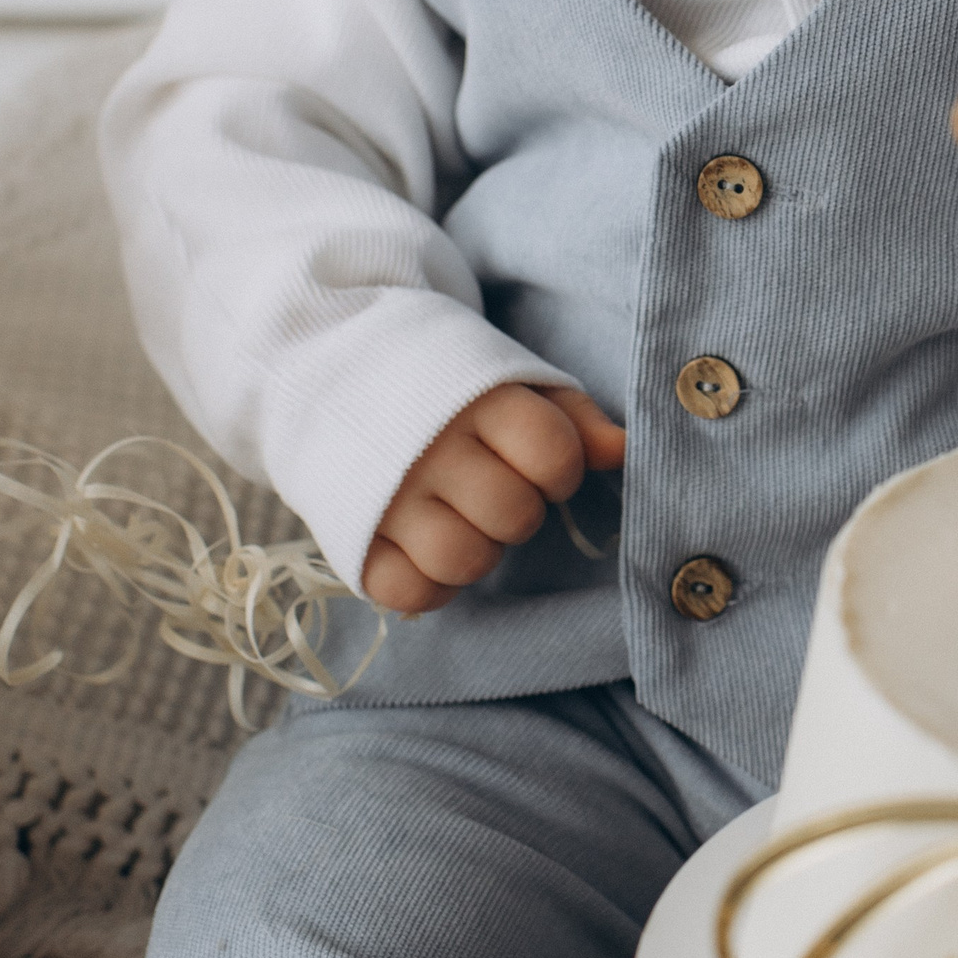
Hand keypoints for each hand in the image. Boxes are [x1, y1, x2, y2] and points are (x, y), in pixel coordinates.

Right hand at [361, 383, 625, 613]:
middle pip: (514, 514)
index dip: (561, 470)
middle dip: (520, 511)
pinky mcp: (352, 536)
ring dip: (478, 551)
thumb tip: (624, 452)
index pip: (555, 457)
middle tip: (494, 488)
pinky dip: (430, 585)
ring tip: (463, 520)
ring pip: (463, 559)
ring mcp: (387, 496)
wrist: (332, 365)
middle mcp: (430, 448)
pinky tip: (429, 550)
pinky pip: (408, 592)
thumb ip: (573, 418)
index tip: (536, 459)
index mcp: (478, 399)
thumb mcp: (513, 382)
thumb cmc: (448, 384)